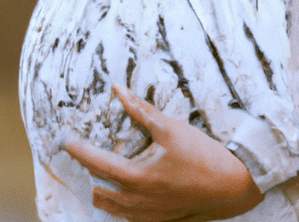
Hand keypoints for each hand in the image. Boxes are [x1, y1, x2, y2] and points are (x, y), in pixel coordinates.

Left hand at [64, 85, 263, 221]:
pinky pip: (131, 218)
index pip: (98, 164)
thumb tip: (116, 89)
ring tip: (100, 178)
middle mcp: (139, 201)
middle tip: (83, 157)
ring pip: (114, 210)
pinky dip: (121, 206)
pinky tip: (126, 194)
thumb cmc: (202, 155)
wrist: (232, 185)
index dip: (79, 151)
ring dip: (104, 193)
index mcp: (138, 178)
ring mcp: (150, 215)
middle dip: (89, 176)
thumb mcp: (170, 127)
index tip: (66, 140)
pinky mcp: (162, 220)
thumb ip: (140, 109)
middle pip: (101, 193)